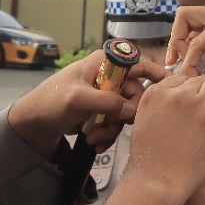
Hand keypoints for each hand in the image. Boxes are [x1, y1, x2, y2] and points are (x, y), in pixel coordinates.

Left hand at [8, 49, 168, 156]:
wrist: (34, 123)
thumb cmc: (50, 101)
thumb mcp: (77, 99)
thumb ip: (106, 102)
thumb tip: (132, 111)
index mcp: (106, 62)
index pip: (139, 63)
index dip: (157, 74)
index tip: (170, 88)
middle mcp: (110, 76)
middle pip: (136, 94)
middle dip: (123, 116)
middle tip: (108, 128)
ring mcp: (107, 95)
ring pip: (127, 113)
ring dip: (112, 129)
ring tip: (93, 138)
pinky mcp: (103, 112)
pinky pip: (117, 124)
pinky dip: (108, 135)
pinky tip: (95, 142)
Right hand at [103, 70, 204, 204]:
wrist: (157, 182)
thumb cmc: (150, 160)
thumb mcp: (146, 122)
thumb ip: (162, 107)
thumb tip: (180, 101)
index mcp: (155, 92)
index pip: (180, 78)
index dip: (188, 92)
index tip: (189, 109)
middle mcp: (176, 93)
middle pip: (200, 78)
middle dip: (204, 91)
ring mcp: (198, 104)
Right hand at [169, 6, 204, 83]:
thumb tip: (203, 87)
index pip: (197, 41)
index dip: (189, 62)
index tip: (188, 79)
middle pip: (186, 16)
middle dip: (177, 38)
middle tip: (177, 61)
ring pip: (193, 19)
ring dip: (185, 38)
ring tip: (185, 61)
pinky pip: (204, 26)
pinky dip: (196, 39)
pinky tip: (198, 57)